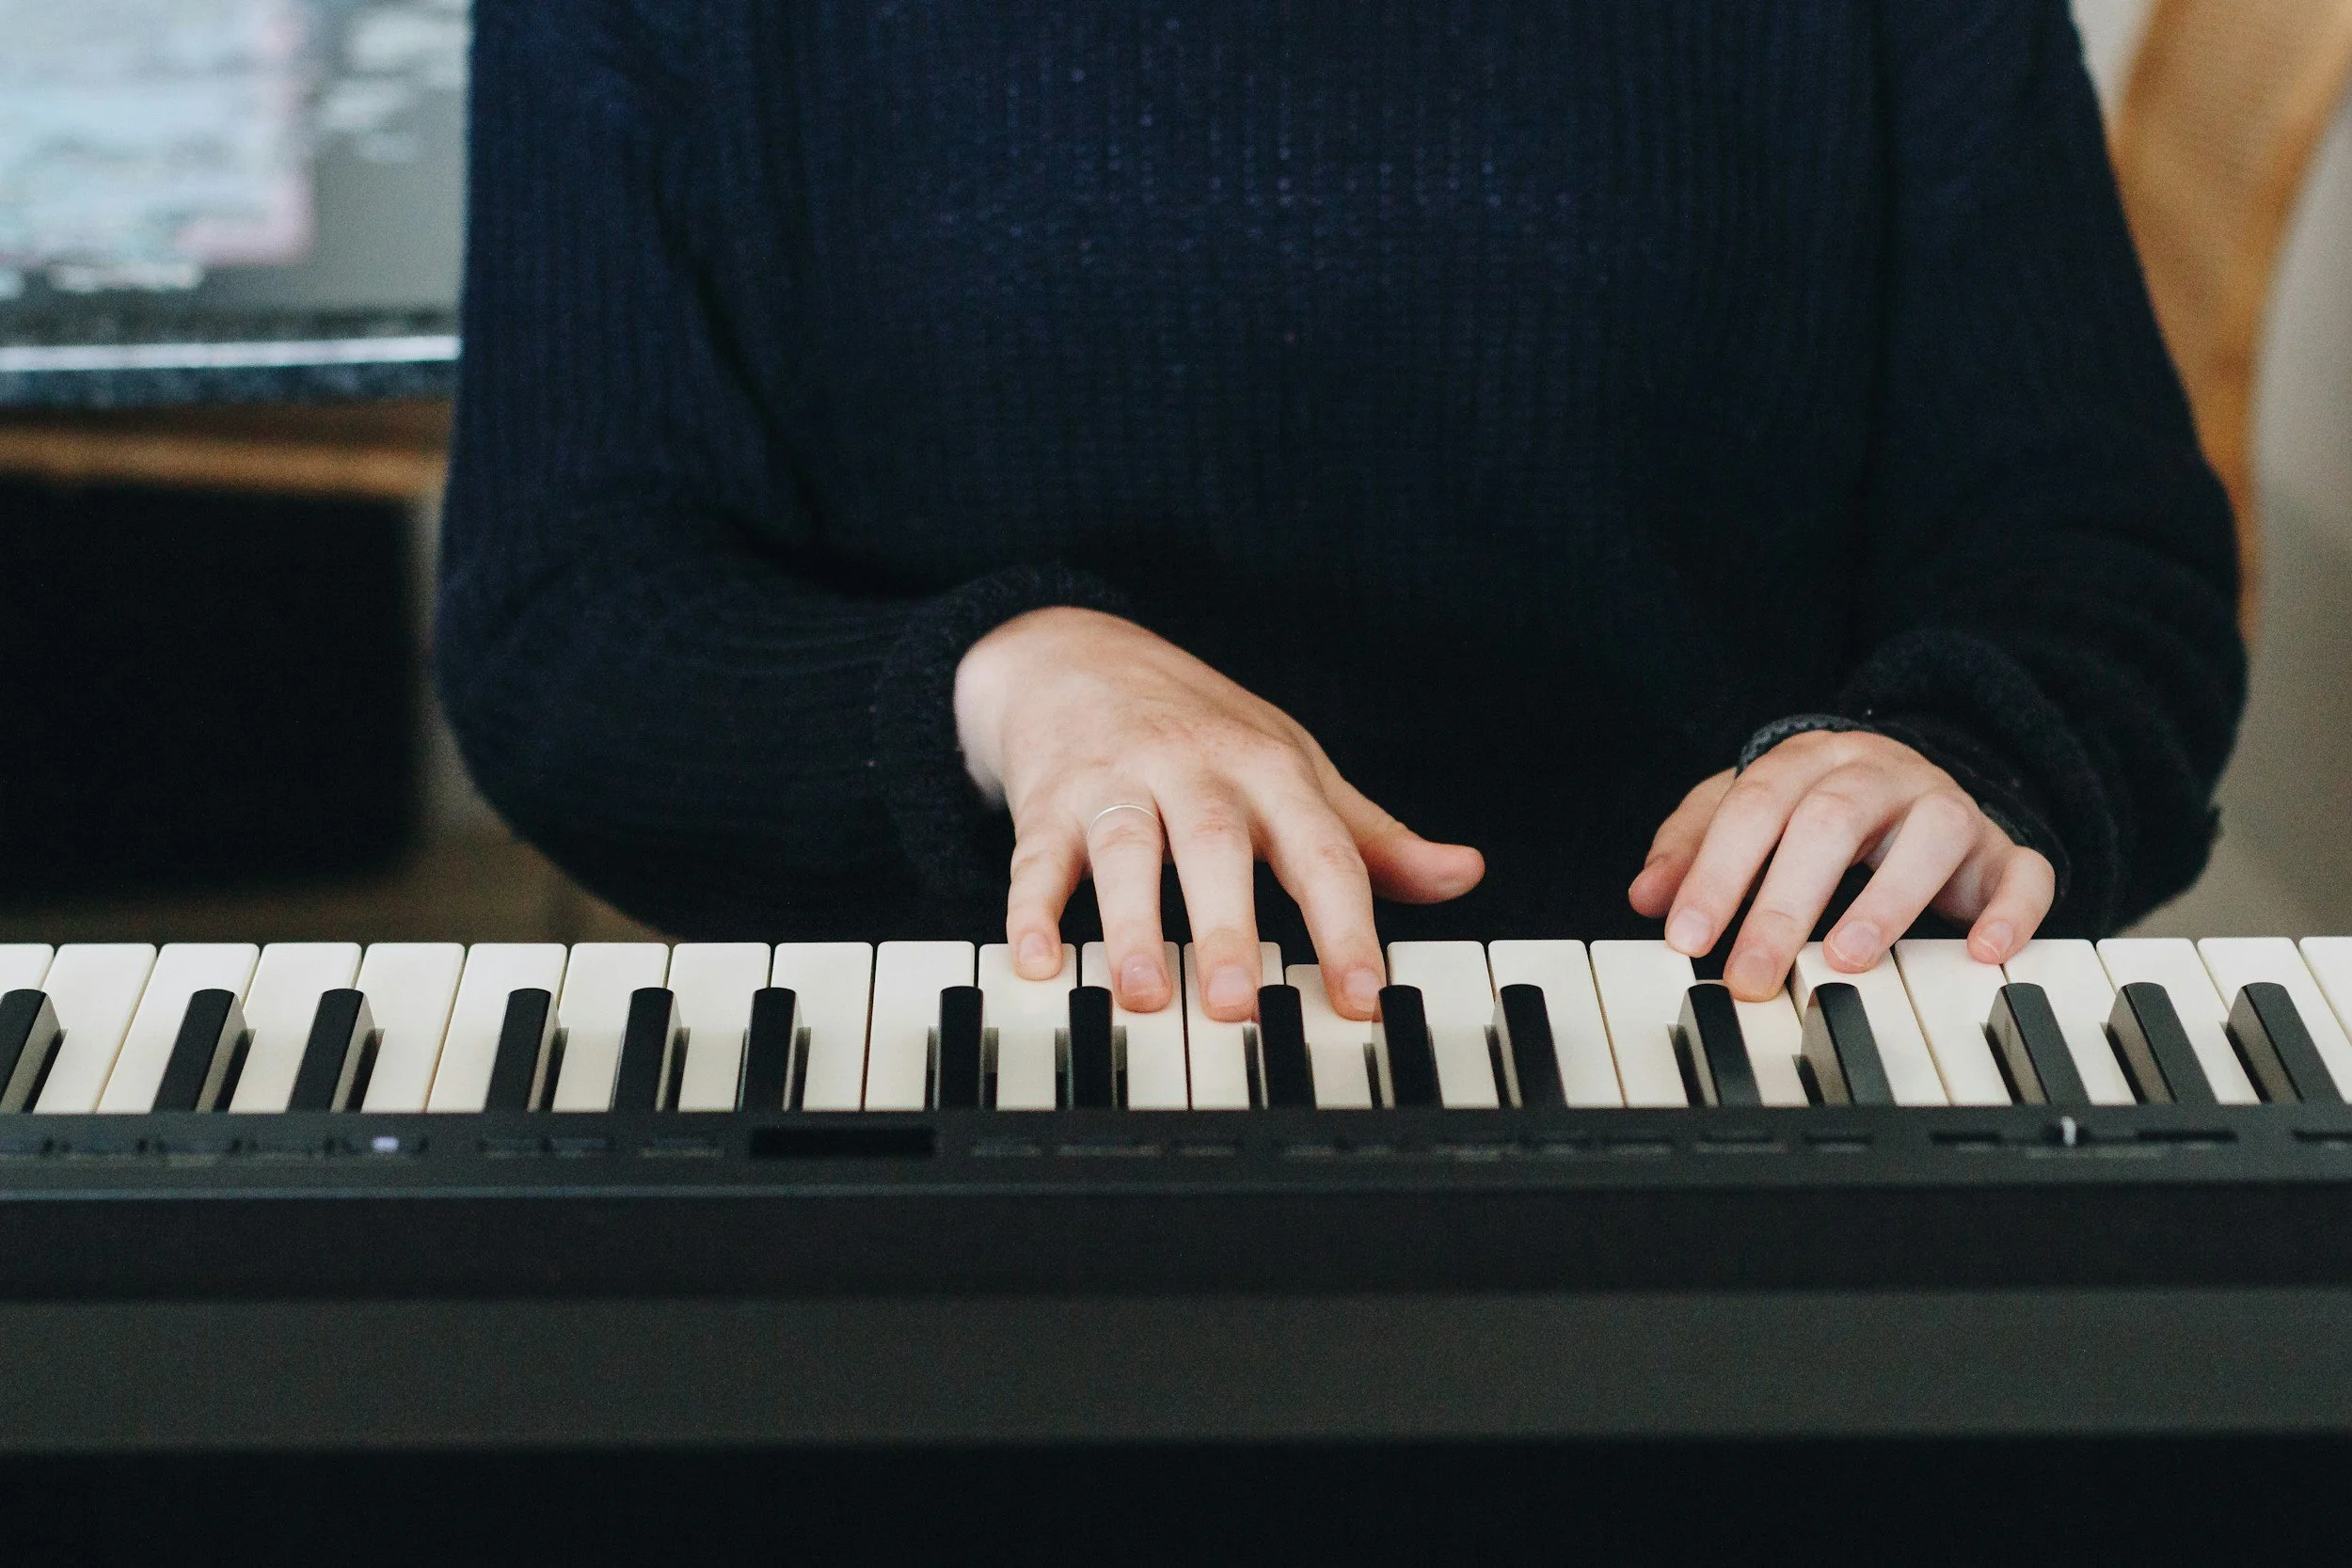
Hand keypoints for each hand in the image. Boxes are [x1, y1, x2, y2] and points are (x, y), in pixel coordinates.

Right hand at [956, 607, 1484, 1020]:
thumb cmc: (1199, 727)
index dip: (1346, 927)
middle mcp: (1194, 769)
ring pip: (1124, 849)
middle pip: (1215, 845)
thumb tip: (1463, 874)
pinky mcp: (1047, 799)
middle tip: (1237, 1005)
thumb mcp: (1292, 766)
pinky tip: (1037, 960)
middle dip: (1227, 926)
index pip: (1320, 851)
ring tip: (1142, 993)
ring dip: (1131, 923)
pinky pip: (1035, 855)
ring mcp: (1116, 780)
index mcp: (1270, 770)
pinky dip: (1031, 908)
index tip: (1365, 997)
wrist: (1073, 652)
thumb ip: (1369, 836)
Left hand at [1627, 729, 2055, 1000]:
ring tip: (1847, 957)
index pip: (1755, 807)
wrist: (1910, 776)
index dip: (1717, 871)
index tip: (1686, 936)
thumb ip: (1693, 846)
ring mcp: (1947, 807)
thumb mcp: (1745, 814)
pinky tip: (1981, 952)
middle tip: (1752, 973)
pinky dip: (2009, 910)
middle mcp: (1881, 774)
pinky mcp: (2003, 849)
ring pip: (1932, 833)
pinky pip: (2023, 871)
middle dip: (1787, 902)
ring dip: (1888, 898)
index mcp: (1809, 762)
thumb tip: (1645, 895)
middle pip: (1832, 821)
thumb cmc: (1813, 807)